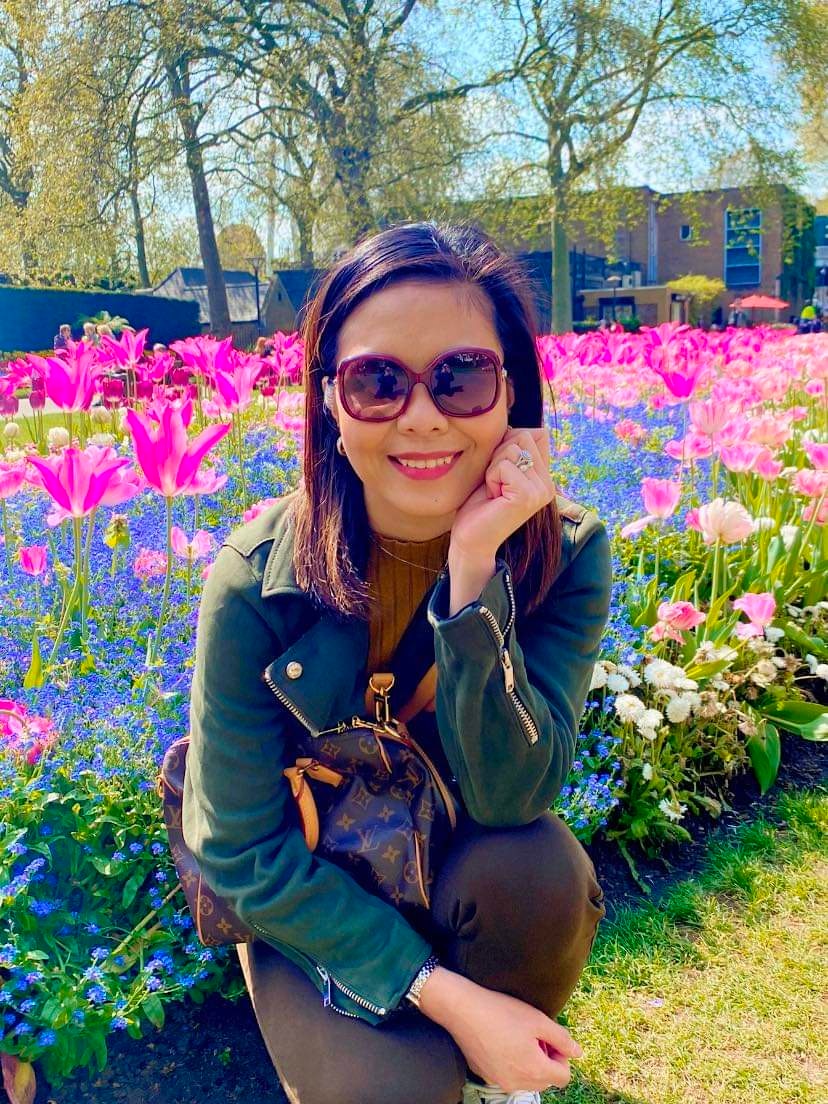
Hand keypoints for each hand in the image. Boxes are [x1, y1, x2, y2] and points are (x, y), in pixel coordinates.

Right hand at [417, 968, 580, 1094]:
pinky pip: (508, 1075)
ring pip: (527, 1079)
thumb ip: (562, 1039)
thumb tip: (578, 1052)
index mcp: (534, 1070)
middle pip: (546, 1080)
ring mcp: (499, 1082)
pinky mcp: (485, 1075)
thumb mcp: (538, 1020)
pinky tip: (500, 1039)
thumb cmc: (501, 1012)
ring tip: (516, 1036)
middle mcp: (518, 1083)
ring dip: (529, 1062)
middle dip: (546, 1060)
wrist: (463, 1009)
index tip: (549, 1037)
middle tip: (533, 1034)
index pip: (564, 1076)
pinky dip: (511, 1062)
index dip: (562, 1055)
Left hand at [449, 427, 554, 567]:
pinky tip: (493, 497)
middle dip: (499, 454)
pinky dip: (491, 477)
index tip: (500, 472)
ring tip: (494, 491)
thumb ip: (512, 450)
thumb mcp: (498, 470)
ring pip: (513, 449)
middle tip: (495, 483)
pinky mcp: (528, 496)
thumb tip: (513, 425)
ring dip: (493, 467)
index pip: (536, 434)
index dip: (509, 444)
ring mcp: (541, 491)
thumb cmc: (479, 505)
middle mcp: (548, 484)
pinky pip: (504, 465)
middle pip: (524, 436)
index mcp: (544, 477)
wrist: (471, 540)